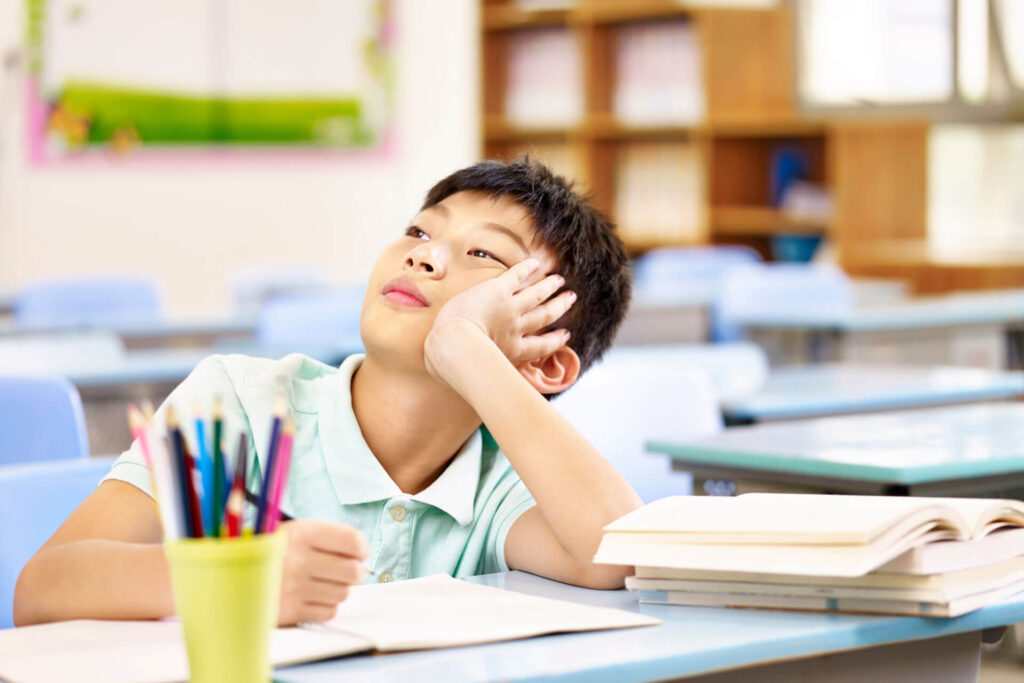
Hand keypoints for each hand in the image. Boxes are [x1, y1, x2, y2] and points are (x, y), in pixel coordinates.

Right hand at [276, 519, 370, 624]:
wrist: (232, 576)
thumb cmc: (273, 553)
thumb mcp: (295, 533)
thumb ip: (329, 539)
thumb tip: (363, 556)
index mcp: (301, 533)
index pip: (352, 540)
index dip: (361, 547)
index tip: (359, 552)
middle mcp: (299, 560)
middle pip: (353, 571)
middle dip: (353, 571)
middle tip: (342, 570)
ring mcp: (294, 588)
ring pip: (343, 593)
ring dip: (337, 589)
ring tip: (320, 582)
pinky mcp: (290, 611)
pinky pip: (328, 611)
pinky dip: (325, 606)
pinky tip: (311, 596)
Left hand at [424, 259, 576, 380]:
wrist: (454, 343)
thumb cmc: (454, 364)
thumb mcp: (468, 375)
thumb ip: (467, 374)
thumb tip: (450, 377)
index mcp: (512, 351)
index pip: (541, 346)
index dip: (555, 340)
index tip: (565, 335)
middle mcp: (515, 328)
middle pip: (545, 316)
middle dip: (559, 306)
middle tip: (570, 299)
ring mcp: (509, 308)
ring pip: (536, 294)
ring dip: (548, 286)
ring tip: (559, 280)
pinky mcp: (498, 291)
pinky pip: (516, 276)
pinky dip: (527, 268)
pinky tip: (535, 262)